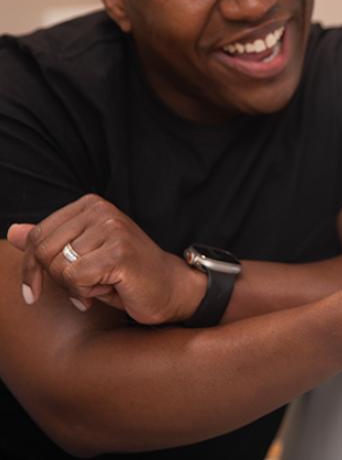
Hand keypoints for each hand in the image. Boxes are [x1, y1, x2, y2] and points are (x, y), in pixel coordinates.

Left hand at [6, 194, 204, 324]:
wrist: (170, 288)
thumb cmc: (125, 274)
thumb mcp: (82, 256)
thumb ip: (49, 242)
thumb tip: (13, 232)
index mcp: (90, 205)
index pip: (37, 236)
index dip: (31, 269)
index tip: (35, 291)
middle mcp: (101, 210)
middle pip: (43, 251)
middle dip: (58, 279)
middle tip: (85, 286)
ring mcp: (112, 228)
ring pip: (59, 267)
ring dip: (77, 287)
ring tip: (104, 282)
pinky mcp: (119, 251)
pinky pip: (76, 278)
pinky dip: (88, 292)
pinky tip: (111, 288)